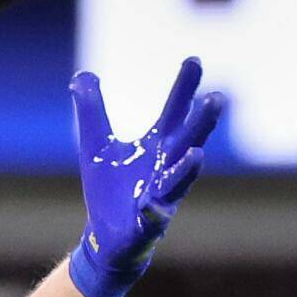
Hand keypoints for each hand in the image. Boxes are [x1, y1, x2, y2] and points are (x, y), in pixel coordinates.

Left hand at [68, 57, 223, 296]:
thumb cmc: (110, 188)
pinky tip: (152, 208)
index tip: (194, 60)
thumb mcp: (96, 145)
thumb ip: (91, 111)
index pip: (174, 112)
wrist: (105, 236)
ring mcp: (160, 198)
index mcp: (156, 148)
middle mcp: (165, 169)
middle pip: (186, 142)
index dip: (183, 88)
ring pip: (177, 182)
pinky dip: (153, 214)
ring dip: (187, 169)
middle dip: (200, 124)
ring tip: (196, 154)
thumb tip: (81, 76)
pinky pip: (152, 220)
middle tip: (216, 100)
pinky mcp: (145, 225)